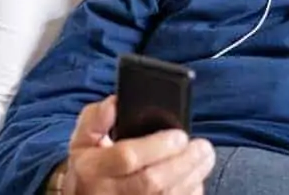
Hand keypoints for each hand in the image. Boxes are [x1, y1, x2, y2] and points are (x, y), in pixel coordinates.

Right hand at [61, 96, 214, 194]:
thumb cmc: (88, 166)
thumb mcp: (82, 139)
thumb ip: (96, 119)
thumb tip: (116, 103)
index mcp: (92, 168)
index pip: (126, 157)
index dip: (157, 146)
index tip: (180, 135)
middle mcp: (109, 193)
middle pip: (152, 181)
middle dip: (183, 163)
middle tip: (203, 147)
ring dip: (192, 178)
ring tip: (205, 158)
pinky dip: (188, 194)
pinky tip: (195, 180)